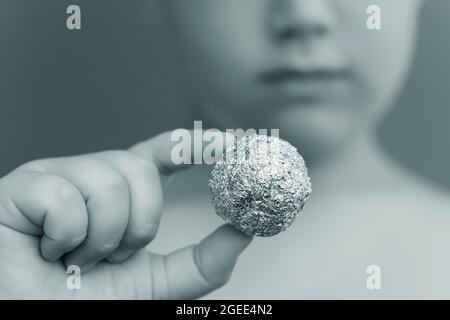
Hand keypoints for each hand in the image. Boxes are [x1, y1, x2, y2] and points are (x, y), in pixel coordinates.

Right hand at [0, 130, 251, 298]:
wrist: (27, 315)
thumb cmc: (84, 300)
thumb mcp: (155, 284)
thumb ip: (201, 263)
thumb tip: (243, 231)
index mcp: (122, 193)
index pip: (163, 154)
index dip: (196, 144)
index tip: (232, 143)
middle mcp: (93, 176)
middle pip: (139, 168)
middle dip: (137, 224)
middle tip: (114, 255)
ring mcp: (58, 176)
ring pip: (108, 181)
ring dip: (101, 239)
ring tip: (76, 259)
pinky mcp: (24, 185)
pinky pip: (65, 197)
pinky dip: (65, 239)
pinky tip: (49, 251)